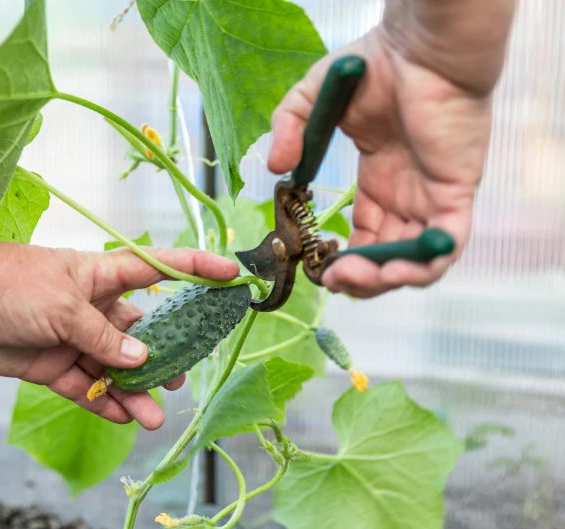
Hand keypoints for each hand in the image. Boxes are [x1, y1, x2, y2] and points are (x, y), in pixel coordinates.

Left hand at [0, 234, 239, 429]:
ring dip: (135, 390)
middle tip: (182, 378)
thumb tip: (141, 361)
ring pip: (117, 368)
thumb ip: (103, 337)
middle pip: (142, 333)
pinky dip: (104, 403)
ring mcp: (76, 338)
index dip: (198, 269)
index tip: (232, 276)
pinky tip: (122, 417)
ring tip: (153, 416)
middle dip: (165, 355)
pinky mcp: (55, 365)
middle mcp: (96, 307)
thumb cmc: (9, 283)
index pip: (161, 268)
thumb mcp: (63, 306)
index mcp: (104, 277)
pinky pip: (88, 387)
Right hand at [268, 18, 508, 297]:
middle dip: (361, 279)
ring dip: (384, 280)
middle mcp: (409, 196)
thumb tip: (276, 167)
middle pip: (388, 257)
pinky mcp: (456, 192)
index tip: (319, 268)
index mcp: (382, 181)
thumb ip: (289, 131)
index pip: (367, 236)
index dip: (345, 259)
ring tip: (350, 277)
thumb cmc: (374, 65)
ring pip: (417, 261)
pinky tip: (389, 270)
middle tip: (332, 280)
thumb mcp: (312, 100)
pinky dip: (421, 266)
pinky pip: (446, 244)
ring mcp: (433, 197)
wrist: (419, 45)